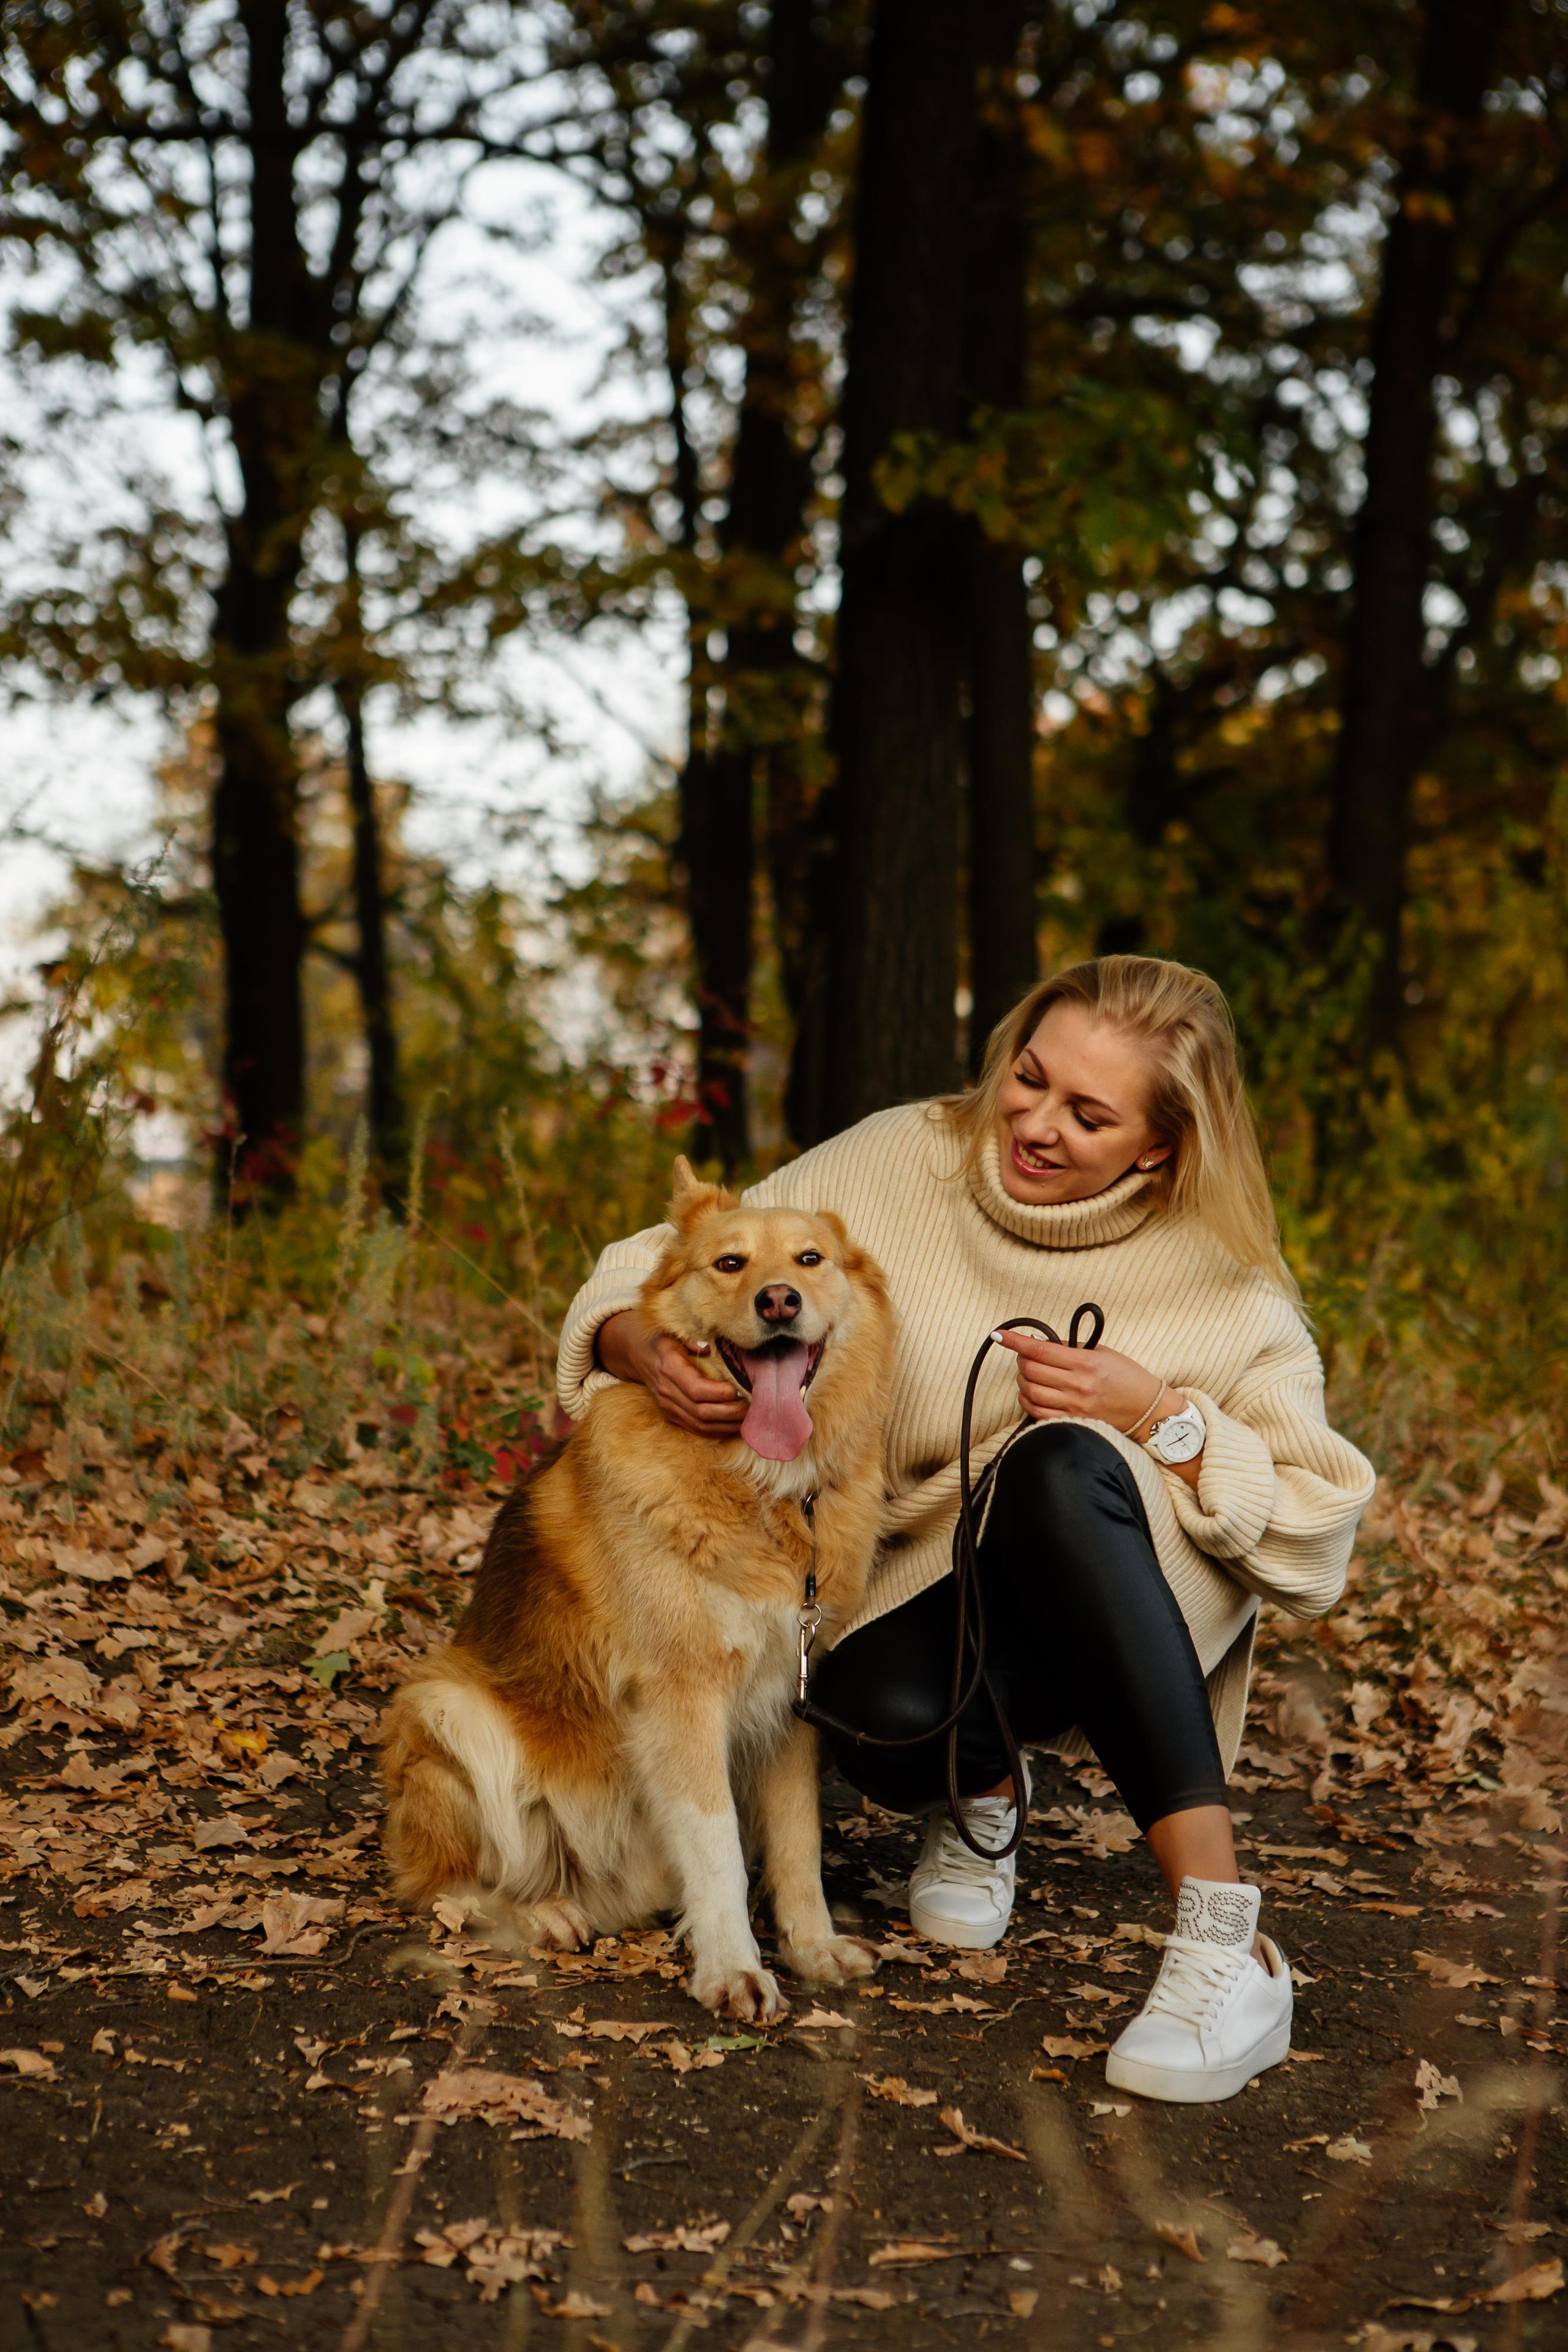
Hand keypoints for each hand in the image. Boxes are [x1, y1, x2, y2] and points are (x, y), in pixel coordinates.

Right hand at [596, 1309, 747, 1438]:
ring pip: (700, 1424)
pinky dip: (717, 1430)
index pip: (696, 1389)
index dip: (720, 1393)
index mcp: (668, 1367)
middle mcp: (666, 1390)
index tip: (740, 1388)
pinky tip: (735, 1425)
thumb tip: (708, 1346)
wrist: (637, 1352)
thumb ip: (692, 1337)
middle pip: (701, 1411)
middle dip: (731, 1411)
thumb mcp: (675, 1330)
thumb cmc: (663, 1337)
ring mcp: (667, 1406)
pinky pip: (695, 1429)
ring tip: (749, 1417)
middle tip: (754, 1405)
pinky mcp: (671, 1415)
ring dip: (727, 1424)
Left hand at [992, 1328, 1172, 1437]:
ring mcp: (1074, 1407)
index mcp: (1085, 1363)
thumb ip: (1070, 1349)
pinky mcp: (1073, 1422)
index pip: (1039, 1350)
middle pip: (1030, 1371)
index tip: (1000, 1335)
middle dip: (1020, 1360)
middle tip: (1025, 1355)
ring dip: (1023, 1380)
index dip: (1015, 1341)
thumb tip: (1039, 1344)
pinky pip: (1037, 1413)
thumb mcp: (1102, 1353)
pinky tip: (1030, 1393)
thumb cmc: (1127, 1377)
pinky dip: (1027, 1400)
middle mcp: (1078, 1386)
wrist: (1148, 1410)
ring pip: (1030, 1392)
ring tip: (1030, 1374)